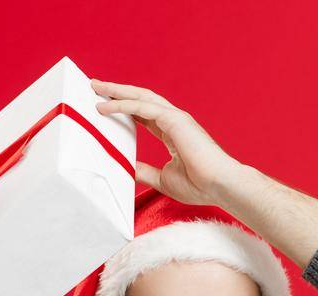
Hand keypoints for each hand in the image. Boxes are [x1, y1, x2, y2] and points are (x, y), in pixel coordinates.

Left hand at [92, 78, 239, 206]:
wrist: (221, 186)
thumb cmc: (201, 186)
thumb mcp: (163, 179)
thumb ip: (145, 171)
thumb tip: (126, 168)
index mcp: (173, 133)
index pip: (144, 114)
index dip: (125, 108)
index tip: (106, 105)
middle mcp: (174, 121)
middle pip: (141, 99)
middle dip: (118, 92)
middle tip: (96, 87)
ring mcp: (176, 118)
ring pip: (141, 96)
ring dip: (117, 91)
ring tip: (96, 87)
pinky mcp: (175, 120)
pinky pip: (143, 106)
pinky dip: (123, 104)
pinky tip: (106, 106)